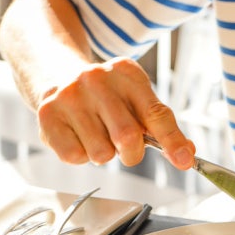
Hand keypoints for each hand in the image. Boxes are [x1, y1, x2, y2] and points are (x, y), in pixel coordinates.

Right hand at [36, 56, 195, 170]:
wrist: (56, 75)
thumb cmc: (104, 95)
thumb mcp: (134, 98)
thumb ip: (159, 124)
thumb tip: (186, 153)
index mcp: (126, 72)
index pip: (155, 112)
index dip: (172, 140)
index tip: (184, 161)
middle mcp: (97, 79)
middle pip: (128, 137)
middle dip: (131, 153)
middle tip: (124, 147)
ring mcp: (70, 95)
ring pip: (101, 153)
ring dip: (103, 153)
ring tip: (95, 133)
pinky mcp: (48, 115)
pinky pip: (75, 156)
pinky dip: (81, 155)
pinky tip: (77, 135)